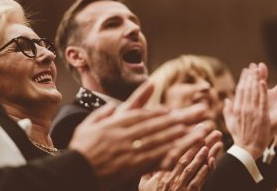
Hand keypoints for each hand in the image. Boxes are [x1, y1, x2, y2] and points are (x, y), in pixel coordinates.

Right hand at [70, 83, 211, 190]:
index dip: (160, 113)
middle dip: (181, 118)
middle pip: (158, 124)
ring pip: (162, 140)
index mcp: (115, 123)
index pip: (142, 114)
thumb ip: (103, 113)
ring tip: (201, 130)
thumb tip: (114, 105)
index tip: (174, 110)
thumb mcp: (87, 125)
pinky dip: (171, 154)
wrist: (75, 170)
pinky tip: (184, 151)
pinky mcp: (133, 166)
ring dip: (183, 134)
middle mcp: (126, 133)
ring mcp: (131, 149)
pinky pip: (156, 158)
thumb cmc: (80, 149)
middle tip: (201, 112)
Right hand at [139, 130, 222, 190]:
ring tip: (214, 141)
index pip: (173, 152)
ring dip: (205, 153)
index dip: (184, 139)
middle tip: (210, 129)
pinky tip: (212, 161)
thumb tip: (152, 155)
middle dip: (200, 142)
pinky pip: (199, 181)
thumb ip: (148, 170)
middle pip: (186, 155)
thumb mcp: (144, 185)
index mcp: (160, 171)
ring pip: (194, 166)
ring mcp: (181, 186)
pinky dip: (206, 170)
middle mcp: (170, 177)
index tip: (194, 128)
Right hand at [223, 64, 270, 159]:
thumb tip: (227, 100)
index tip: (245, 71)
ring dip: (256, 80)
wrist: (247, 148)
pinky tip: (263, 82)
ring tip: (258, 69)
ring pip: (254, 92)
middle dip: (250, 76)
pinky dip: (262, 91)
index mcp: (236, 109)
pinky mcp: (261, 116)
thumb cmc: (239, 137)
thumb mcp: (230, 123)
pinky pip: (262, 101)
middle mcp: (243, 108)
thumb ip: (228, 111)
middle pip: (246, 88)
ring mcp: (252, 112)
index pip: (240, 90)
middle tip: (253, 65)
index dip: (243, 79)